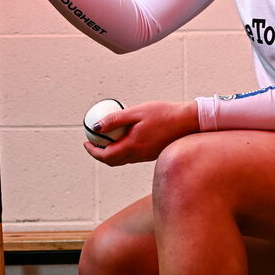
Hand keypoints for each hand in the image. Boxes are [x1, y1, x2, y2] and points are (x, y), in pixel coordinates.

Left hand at [84, 101, 200, 164]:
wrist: (188, 122)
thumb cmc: (164, 114)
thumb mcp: (136, 112)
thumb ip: (115, 120)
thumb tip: (96, 127)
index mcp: (133, 146)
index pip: (106, 155)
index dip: (93, 151)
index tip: (85, 142)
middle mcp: (139, 155)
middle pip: (113, 161)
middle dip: (99, 154)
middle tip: (92, 143)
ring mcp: (146, 156)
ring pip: (122, 160)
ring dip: (110, 153)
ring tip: (105, 140)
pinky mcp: (152, 154)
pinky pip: (132, 156)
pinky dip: (122, 150)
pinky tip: (123, 138)